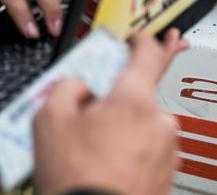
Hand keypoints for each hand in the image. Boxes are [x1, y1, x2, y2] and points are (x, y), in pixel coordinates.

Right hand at [33, 30, 189, 194]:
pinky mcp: (167, 174)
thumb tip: (76, 83)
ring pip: (141, 125)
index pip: (148, 52)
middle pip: (136, 95)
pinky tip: (103, 164)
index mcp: (133, 99)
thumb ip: (65, 86)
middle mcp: (158, 121)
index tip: (135, 38)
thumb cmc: (77, 178)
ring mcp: (167, 150)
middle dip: (114, 101)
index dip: (141, 39)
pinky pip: (146, 150)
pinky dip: (128, 152)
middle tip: (88, 116)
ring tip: (91, 150)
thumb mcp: (49, 120)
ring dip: (121, 129)